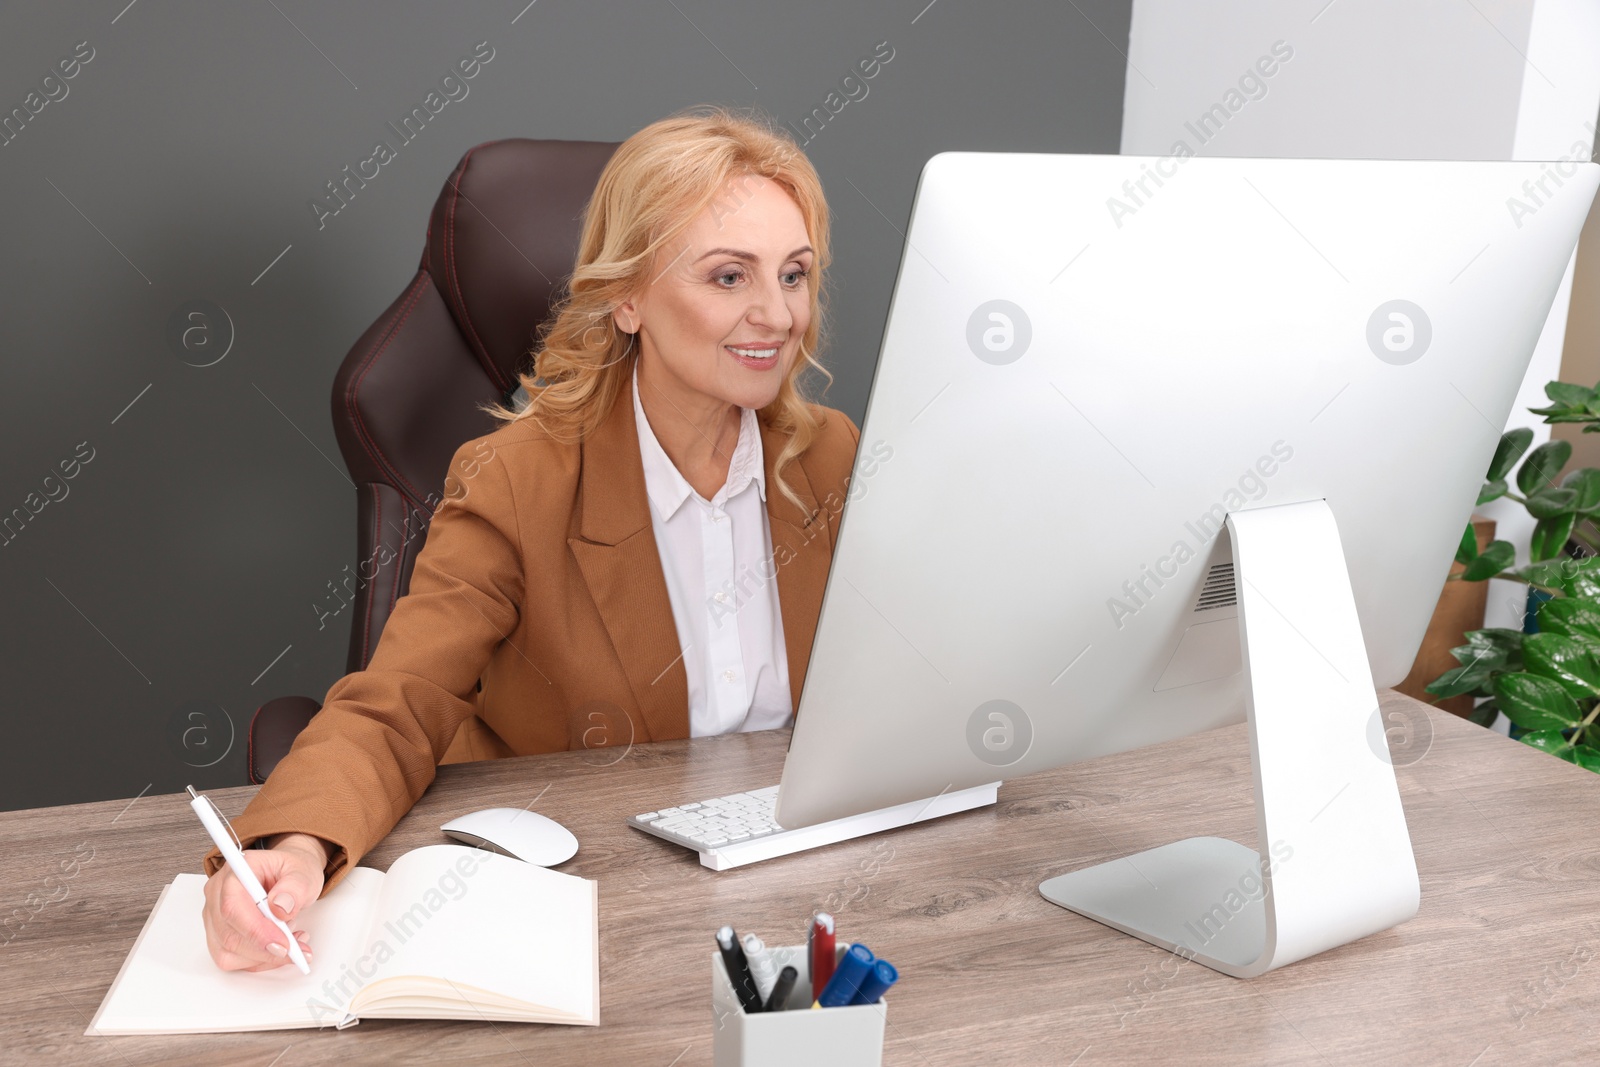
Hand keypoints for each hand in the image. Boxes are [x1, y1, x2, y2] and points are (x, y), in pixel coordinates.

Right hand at [201, 833, 327, 971]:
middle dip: (265, 948)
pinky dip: (260, 961)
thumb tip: (280, 906)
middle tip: (296, 949)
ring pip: (228, 951)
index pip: (232, 906)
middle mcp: (218, 893)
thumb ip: (295, 887)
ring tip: (294, 944)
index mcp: (237, 871)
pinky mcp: (219, 935)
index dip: (256, 930)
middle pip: (229, 934)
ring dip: (264, 957)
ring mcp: (215, 916)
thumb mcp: (304, 872)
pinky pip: (232, 959)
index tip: (283, 944)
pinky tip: (280, 948)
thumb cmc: (292, 871)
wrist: (288, 875)